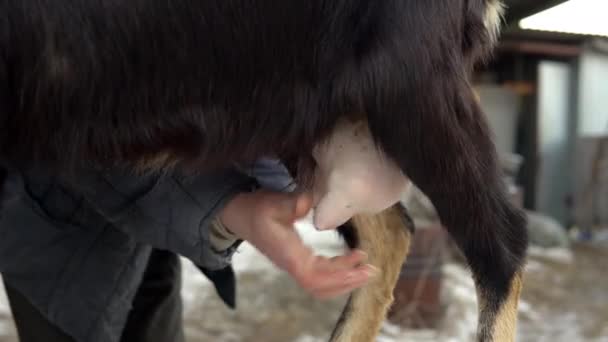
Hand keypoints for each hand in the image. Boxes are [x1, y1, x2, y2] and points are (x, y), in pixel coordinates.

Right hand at [219, 190, 376, 298]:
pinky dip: (337, 270)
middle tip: (372, 271)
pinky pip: (320, 274)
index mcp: (289, 254)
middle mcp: (293, 264)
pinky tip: (351, 259)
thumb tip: (309, 202)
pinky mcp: (297, 259)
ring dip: (344, 279)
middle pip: (322, 286)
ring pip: (322, 283)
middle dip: (348, 282)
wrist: (240, 214)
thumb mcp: (273, 202)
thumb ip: (293, 203)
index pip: (314, 277)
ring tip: (365, 268)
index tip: (360, 266)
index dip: (338, 276)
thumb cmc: (256, 209)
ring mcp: (295, 264)